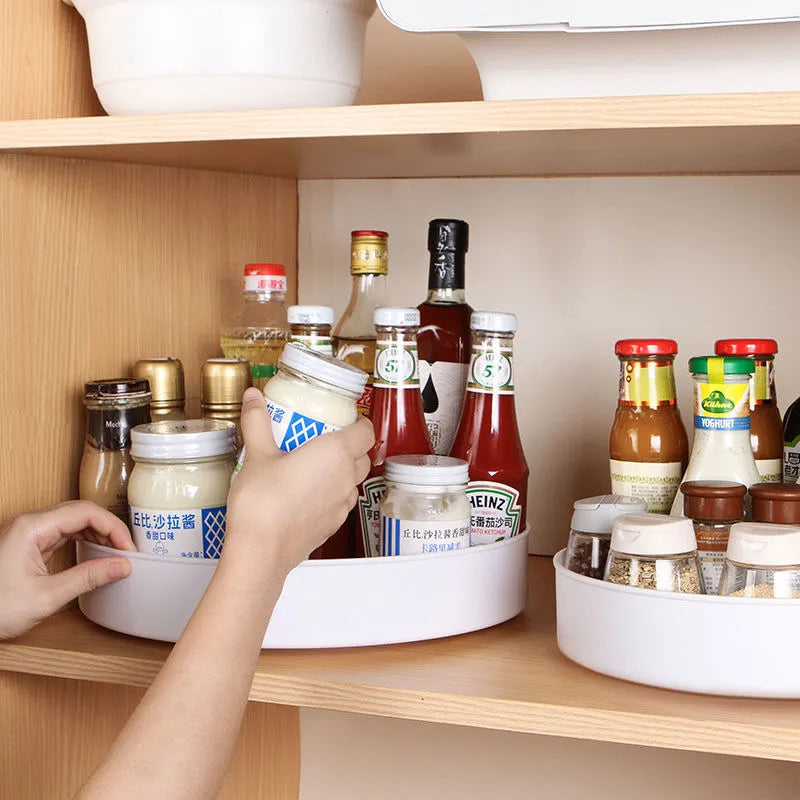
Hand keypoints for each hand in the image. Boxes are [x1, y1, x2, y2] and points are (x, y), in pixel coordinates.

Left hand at [0, 501, 134, 639]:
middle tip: (126, 551)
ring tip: (114, 553)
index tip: (128, 549)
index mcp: (32, 528)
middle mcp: (29, 523)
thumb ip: (88, 578)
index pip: (86, 512)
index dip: (114, 528)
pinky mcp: (26, 543)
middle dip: (109, 528)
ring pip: (73, 520)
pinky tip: (94, 553)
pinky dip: (83, 539)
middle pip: (81, 511)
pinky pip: (62, 532)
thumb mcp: (46, 597)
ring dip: (97, 533)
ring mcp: (27, 532)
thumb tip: (122, 566)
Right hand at [225, 388, 373, 574]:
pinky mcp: (332, 524)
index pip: (366, 431)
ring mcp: (342, 504)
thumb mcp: (257, 455)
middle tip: (322, 437)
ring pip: (352, 480)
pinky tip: (306, 492)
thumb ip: (258, 422)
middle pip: (362, 455)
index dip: (359, 422)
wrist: (261, 552)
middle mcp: (345, 478)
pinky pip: (340, 501)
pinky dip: (331, 493)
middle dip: (349, 445)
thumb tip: (254, 398)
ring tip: (313, 464)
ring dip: (341, 470)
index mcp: (336, 453)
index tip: (343, 417)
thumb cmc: (263, 505)